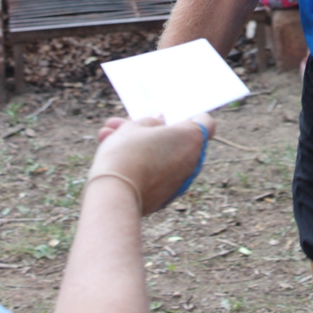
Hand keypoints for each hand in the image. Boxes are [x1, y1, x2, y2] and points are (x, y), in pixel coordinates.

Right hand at [90, 113, 214, 214]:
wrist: (115, 196)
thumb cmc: (127, 154)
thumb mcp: (133, 127)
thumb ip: (150, 121)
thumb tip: (160, 121)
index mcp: (192, 137)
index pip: (205, 122)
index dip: (190, 116)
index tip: (171, 115)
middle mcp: (193, 160)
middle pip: (176, 139)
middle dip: (151, 130)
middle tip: (128, 124)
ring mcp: (180, 181)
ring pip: (162, 156)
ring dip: (141, 147)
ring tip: (107, 137)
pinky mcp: (165, 197)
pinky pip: (156, 174)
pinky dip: (141, 166)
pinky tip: (112, 159)